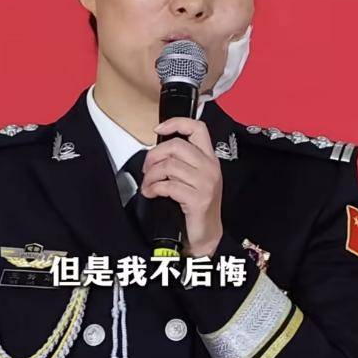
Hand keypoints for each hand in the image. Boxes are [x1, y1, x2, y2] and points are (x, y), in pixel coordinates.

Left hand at [140, 117, 223, 257]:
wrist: (206, 235)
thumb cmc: (196, 205)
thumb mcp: (194, 177)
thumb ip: (183, 161)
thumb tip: (157, 151)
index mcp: (210, 158)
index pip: (198, 128)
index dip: (176, 123)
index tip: (158, 129)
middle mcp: (210, 167)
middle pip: (176, 146)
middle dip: (154, 155)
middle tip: (146, 168)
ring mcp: (205, 183)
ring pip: (169, 166)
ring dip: (151, 175)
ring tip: (147, 185)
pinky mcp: (198, 199)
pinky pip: (168, 186)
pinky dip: (154, 188)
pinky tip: (151, 193)